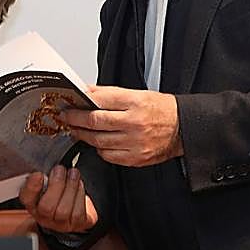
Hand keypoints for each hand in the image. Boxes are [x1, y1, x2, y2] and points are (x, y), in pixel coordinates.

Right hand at [19, 166, 97, 233]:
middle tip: (60, 170)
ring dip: (70, 188)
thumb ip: (44, 174)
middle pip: (47, 207)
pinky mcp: (77, 224)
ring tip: (73, 173)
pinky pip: (78, 213)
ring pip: (64, 210)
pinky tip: (79, 184)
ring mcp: (60, 223)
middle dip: (56, 185)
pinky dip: (80, 195)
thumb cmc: (59, 190)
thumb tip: (45, 163)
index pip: (26, 198)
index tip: (38, 174)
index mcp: (32, 203)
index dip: (31, 187)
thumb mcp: (48, 180)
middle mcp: (44, 217)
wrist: (76, 205)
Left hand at [63, 85, 181, 166]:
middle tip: (66, 118)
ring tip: (76, 130)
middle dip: (75, 120)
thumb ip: (110, 94)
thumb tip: (87, 91)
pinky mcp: (136, 158)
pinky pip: (108, 155)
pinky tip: (97, 143)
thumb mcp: (138, 94)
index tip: (69, 104)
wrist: (183, 129)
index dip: (80, 103)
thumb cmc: (161, 110)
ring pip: (98, 141)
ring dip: (83, 135)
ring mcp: (135, 143)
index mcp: (135, 102)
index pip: (99, 101)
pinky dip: (99, 149)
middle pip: (95, 122)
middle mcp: (135, 123)